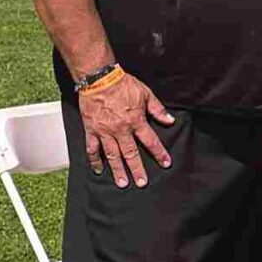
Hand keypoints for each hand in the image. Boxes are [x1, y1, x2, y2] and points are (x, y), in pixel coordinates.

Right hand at [81, 70, 176, 187]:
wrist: (100, 78)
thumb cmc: (123, 84)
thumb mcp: (146, 94)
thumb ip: (158, 110)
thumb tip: (170, 121)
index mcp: (135, 120)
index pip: (150, 141)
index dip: (159, 153)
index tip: (165, 163)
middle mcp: (121, 129)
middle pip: (131, 153)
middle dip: (137, 169)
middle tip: (141, 183)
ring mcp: (104, 131)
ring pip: (112, 155)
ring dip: (118, 170)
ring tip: (123, 183)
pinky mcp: (91, 130)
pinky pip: (92, 148)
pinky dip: (94, 160)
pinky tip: (98, 170)